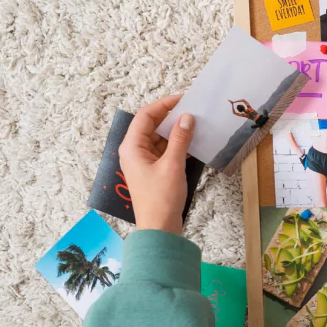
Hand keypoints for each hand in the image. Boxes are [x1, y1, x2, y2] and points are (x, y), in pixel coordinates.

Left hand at [117, 94, 194, 233]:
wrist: (159, 228)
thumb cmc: (161, 198)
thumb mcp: (172, 165)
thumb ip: (180, 139)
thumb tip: (186, 118)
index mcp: (132, 147)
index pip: (145, 116)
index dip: (163, 104)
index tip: (183, 98)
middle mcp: (134, 151)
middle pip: (151, 125)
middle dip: (170, 117)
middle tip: (191, 110)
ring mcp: (143, 162)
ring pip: (159, 138)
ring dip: (175, 132)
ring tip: (194, 125)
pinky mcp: (153, 171)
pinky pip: (164, 151)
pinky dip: (176, 145)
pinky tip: (191, 143)